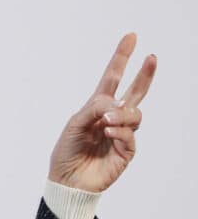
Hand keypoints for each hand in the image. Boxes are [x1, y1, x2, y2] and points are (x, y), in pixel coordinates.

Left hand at [49, 33, 156, 192]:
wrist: (68, 181)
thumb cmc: (67, 152)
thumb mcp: (75, 124)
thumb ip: (94, 107)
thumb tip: (116, 101)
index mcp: (96, 107)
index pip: (112, 78)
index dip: (121, 58)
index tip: (131, 37)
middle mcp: (112, 117)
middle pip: (134, 92)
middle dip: (144, 74)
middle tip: (152, 57)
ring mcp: (121, 133)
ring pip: (135, 113)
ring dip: (121, 114)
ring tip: (106, 121)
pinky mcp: (126, 150)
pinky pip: (130, 134)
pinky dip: (119, 131)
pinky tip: (108, 133)